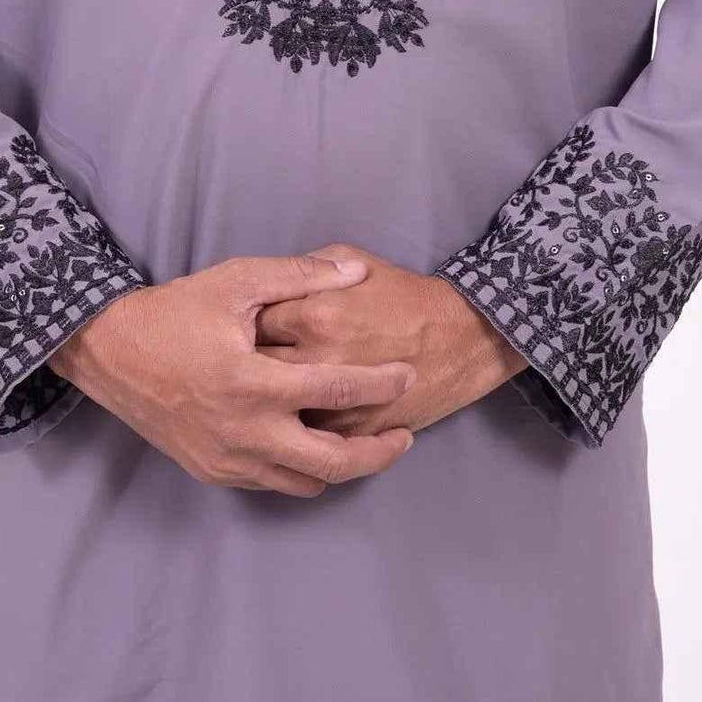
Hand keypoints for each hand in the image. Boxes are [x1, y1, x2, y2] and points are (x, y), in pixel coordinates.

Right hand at [48, 252, 418, 496]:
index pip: (337, 391)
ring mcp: (228, 459)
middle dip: (377, 454)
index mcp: (254, 383)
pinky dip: (302, 471)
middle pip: (332, 463)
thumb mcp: (236, 281)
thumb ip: (300, 276)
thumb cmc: (175, 311)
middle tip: (404, 435)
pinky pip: (272, 483)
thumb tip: (355, 272)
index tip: (407, 375)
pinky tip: (315, 446)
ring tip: (367, 444)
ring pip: (305, 484)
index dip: (381, 385)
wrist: (110, 352)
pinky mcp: (213, 471)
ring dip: (342, 468)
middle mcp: (244, 432)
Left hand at [254, 243, 528, 437]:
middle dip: (245, 368)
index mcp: (314, 315)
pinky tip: (289, 420)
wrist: (460, 336)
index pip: (254, 324)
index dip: (244, 326)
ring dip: (266, 407)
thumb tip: (270, 286)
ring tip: (263, 395)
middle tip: (246, 365)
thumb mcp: (356, 261)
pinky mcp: (354, 433)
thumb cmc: (404, 294)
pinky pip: (308, 440)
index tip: (242, 328)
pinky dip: (295, 432)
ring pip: (278, 415)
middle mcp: (318, 361)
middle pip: (257, 373)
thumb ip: (309, 270)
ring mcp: (336, 404)